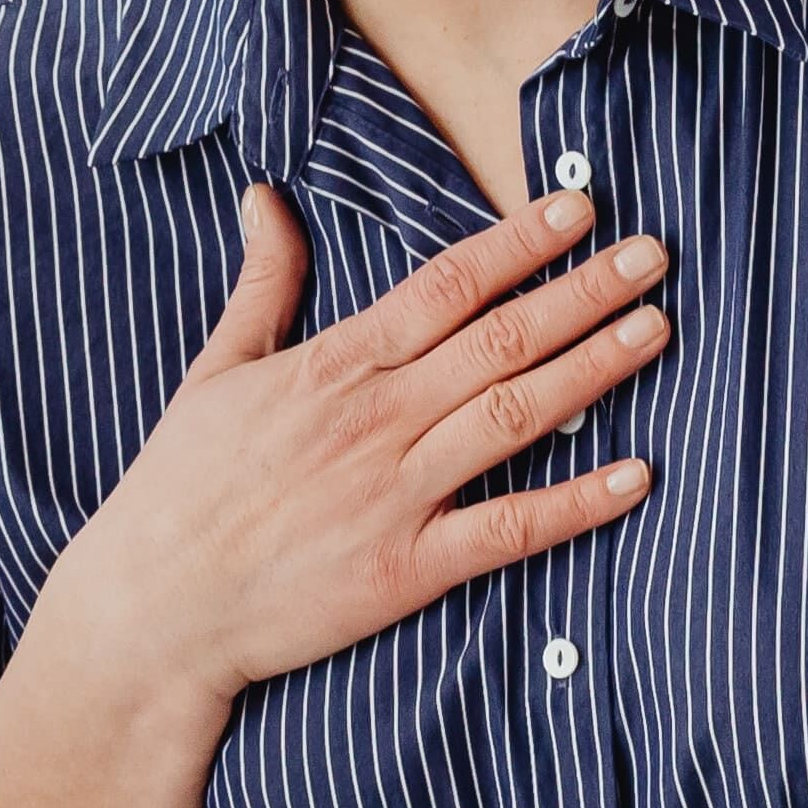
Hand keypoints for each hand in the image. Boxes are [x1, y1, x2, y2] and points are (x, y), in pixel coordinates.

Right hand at [39, 183, 667, 703]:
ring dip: (593, 370)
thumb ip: (260, 285)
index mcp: (333, 367)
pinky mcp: (407, 568)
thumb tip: (264, 198)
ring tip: (655, 330)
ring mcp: (395, 494)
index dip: (518, 244)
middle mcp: (375, 420)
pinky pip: (509, 529)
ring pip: (515, 416)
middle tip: (653, 255)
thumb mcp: (214, 373)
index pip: (445, 286)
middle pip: (500, 340)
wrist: (153, 609)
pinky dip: (576, 503)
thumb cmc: (178, 491)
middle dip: (584, 292)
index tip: (578, 208)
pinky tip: (636, 475)